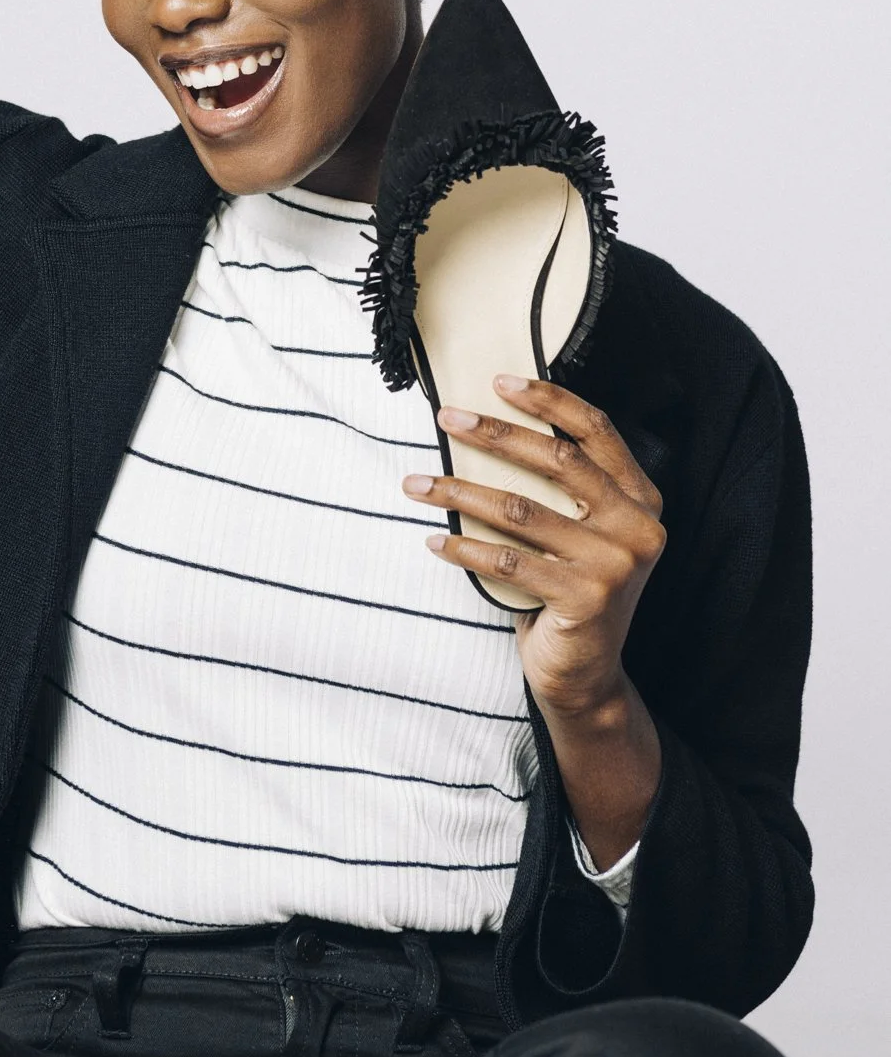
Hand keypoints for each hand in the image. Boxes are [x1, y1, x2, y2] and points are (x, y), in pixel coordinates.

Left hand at [403, 375, 665, 718]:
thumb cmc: (571, 590)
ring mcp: (615, 564)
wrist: (586, 675)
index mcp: (641, 499)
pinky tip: (435, 539)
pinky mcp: (586, 598)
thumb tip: (490, 424)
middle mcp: (638, 526)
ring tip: (417, 483)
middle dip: (494, 433)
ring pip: (521, 510)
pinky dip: (464, 548)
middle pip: (557, 460)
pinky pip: (508, 561)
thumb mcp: (583, 532)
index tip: (499, 381)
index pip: (596, 430)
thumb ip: (564, 489)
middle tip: (445, 417)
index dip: (549, 400)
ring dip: (459, 491)